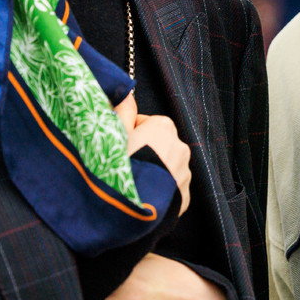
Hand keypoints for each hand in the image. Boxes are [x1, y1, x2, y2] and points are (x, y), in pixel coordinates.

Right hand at [115, 93, 191, 214]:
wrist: (129, 207)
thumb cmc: (119, 165)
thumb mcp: (113, 132)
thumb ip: (122, 109)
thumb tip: (125, 92)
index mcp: (163, 127)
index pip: (145, 123)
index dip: (129, 132)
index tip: (119, 144)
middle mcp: (180, 147)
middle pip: (158, 145)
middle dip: (143, 152)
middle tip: (124, 165)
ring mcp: (185, 173)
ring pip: (166, 167)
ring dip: (153, 171)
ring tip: (133, 183)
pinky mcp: (184, 197)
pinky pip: (170, 188)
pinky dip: (159, 190)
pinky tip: (143, 196)